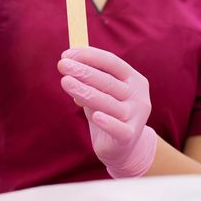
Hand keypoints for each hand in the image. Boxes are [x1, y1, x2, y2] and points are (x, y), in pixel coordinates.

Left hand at [58, 47, 156, 177]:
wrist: (123, 146)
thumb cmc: (108, 112)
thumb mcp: (99, 92)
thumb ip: (88, 78)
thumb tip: (67, 59)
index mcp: (133, 79)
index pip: (112, 62)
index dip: (89, 56)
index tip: (66, 54)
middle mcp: (138, 95)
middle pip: (108, 81)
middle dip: (83, 71)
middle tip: (62, 65)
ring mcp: (136, 116)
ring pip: (107, 102)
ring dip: (84, 91)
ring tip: (65, 82)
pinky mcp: (129, 135)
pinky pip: (118, 128)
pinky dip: (107, 122)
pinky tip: (95, 117)